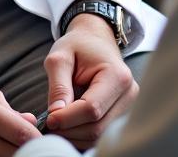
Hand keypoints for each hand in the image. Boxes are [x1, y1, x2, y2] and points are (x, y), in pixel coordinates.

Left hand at [42, 16, 138, 149]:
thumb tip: (55, 115)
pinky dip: (81, 136)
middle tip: (48, 124)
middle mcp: (129, 94)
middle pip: (96, 128)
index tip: (48, 118)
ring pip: (99, 137)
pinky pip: (100, 136)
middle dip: (69, 130)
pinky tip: (70, 125)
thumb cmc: (77, 46)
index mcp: (117, 76)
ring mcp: (129, 107)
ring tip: (58, 122)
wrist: (95, 40)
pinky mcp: (122, 116)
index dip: (67, 118)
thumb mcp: (60, 57)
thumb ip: (58, 86)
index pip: (92, 109)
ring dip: (74, 136)